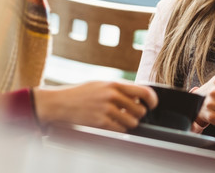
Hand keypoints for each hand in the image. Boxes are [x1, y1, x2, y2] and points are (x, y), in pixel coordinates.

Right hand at [33, 81, 157, 131]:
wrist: (61, 102)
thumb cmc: (81, 93)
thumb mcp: (101, 84)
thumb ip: (119, 88)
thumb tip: (139, 96)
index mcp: (114, 84)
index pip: (143, 91)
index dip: (152, 99)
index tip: (153, 105)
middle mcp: (112, 95)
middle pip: (140, 109)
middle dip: (138, 114)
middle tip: (131, 114)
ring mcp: (106, 109)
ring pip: (132, 122)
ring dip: (129, 123)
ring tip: (121, 119)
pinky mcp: (101, 122)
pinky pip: (120, 129)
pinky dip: (119, 129)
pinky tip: (112, 124)